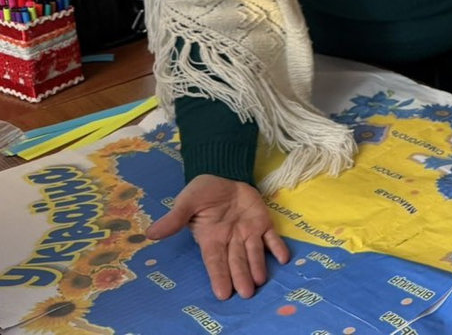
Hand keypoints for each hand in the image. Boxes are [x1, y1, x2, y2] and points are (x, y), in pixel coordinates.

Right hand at [145, 174, 288, 299]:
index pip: (214, 261)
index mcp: (211, 238)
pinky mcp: (262, 222)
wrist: (222, 174)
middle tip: (246, 293)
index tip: (223, 293)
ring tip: (261, 281)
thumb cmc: (202, 192)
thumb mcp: (186, 202)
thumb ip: (174, 218)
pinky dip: (278, 247)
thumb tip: (151, 233)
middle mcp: (230, 240)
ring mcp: (248, 232)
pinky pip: (271, 237)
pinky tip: (284, 258)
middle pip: (236, 261)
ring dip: (258, 266)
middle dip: (241, 276)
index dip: (219, 276)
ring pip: (253, 253)